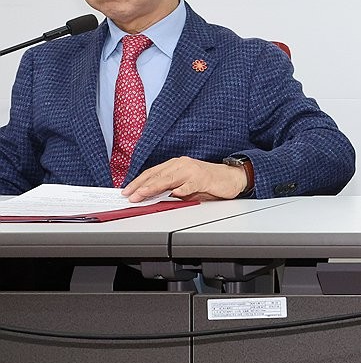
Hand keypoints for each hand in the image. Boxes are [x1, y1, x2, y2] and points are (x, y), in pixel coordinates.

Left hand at [122, 156, 248, 202]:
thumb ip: (169, 189)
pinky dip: (182, 190)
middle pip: (158, 175)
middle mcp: (183, 165)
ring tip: (143, 194)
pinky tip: (174, 194)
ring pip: (170, 179)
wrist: (232, 177)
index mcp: (176, 165)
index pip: (152, 172)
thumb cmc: (208, 181)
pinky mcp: (204, 179)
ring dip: (155, 187)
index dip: (138, 182)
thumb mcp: (185, 185)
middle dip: (142, 186)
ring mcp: (193, 171)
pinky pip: (191, 185)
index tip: (126, 191)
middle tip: (130, 196)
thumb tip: (151, 198)